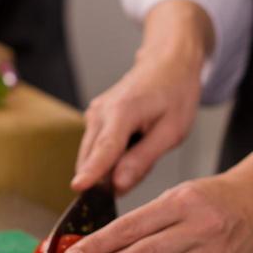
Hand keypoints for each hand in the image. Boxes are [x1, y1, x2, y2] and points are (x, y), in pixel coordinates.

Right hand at [72, 0, 212, 194]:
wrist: (168, 63)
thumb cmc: (175, 93)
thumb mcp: (172, 131)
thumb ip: (143, 160)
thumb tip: (118, 185)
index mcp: (122, 111)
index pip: (104, 149)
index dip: (92, 172)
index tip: (78, 188)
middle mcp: (101, 112)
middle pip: (91, 158)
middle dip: (106, 180)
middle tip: (137, 178)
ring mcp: (94, 114)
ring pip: (92, 155)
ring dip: (110, 169)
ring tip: (144, 150)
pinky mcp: (95, 118)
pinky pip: (97, 148)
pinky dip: (111, 158)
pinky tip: (135, 145)